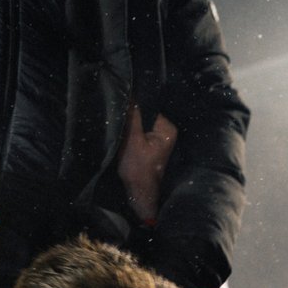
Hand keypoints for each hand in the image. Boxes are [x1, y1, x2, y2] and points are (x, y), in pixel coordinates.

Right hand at [117, 105, 177, 222]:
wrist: (138, 193)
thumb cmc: (138, 168)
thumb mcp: (132, 140)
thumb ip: (132, 117)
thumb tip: (131, 94)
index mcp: (167, 129)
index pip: (148, 108)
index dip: (133, 111)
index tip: (121, 115)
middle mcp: (167, 132)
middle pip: (144, 116)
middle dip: (132, 121)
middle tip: (120, 128)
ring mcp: (159, 140)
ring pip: (140, 126)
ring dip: (130, 129)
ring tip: (121, 135)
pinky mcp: (151, 147)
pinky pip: (139, 134)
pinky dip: (131, 137)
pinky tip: (124, 142)